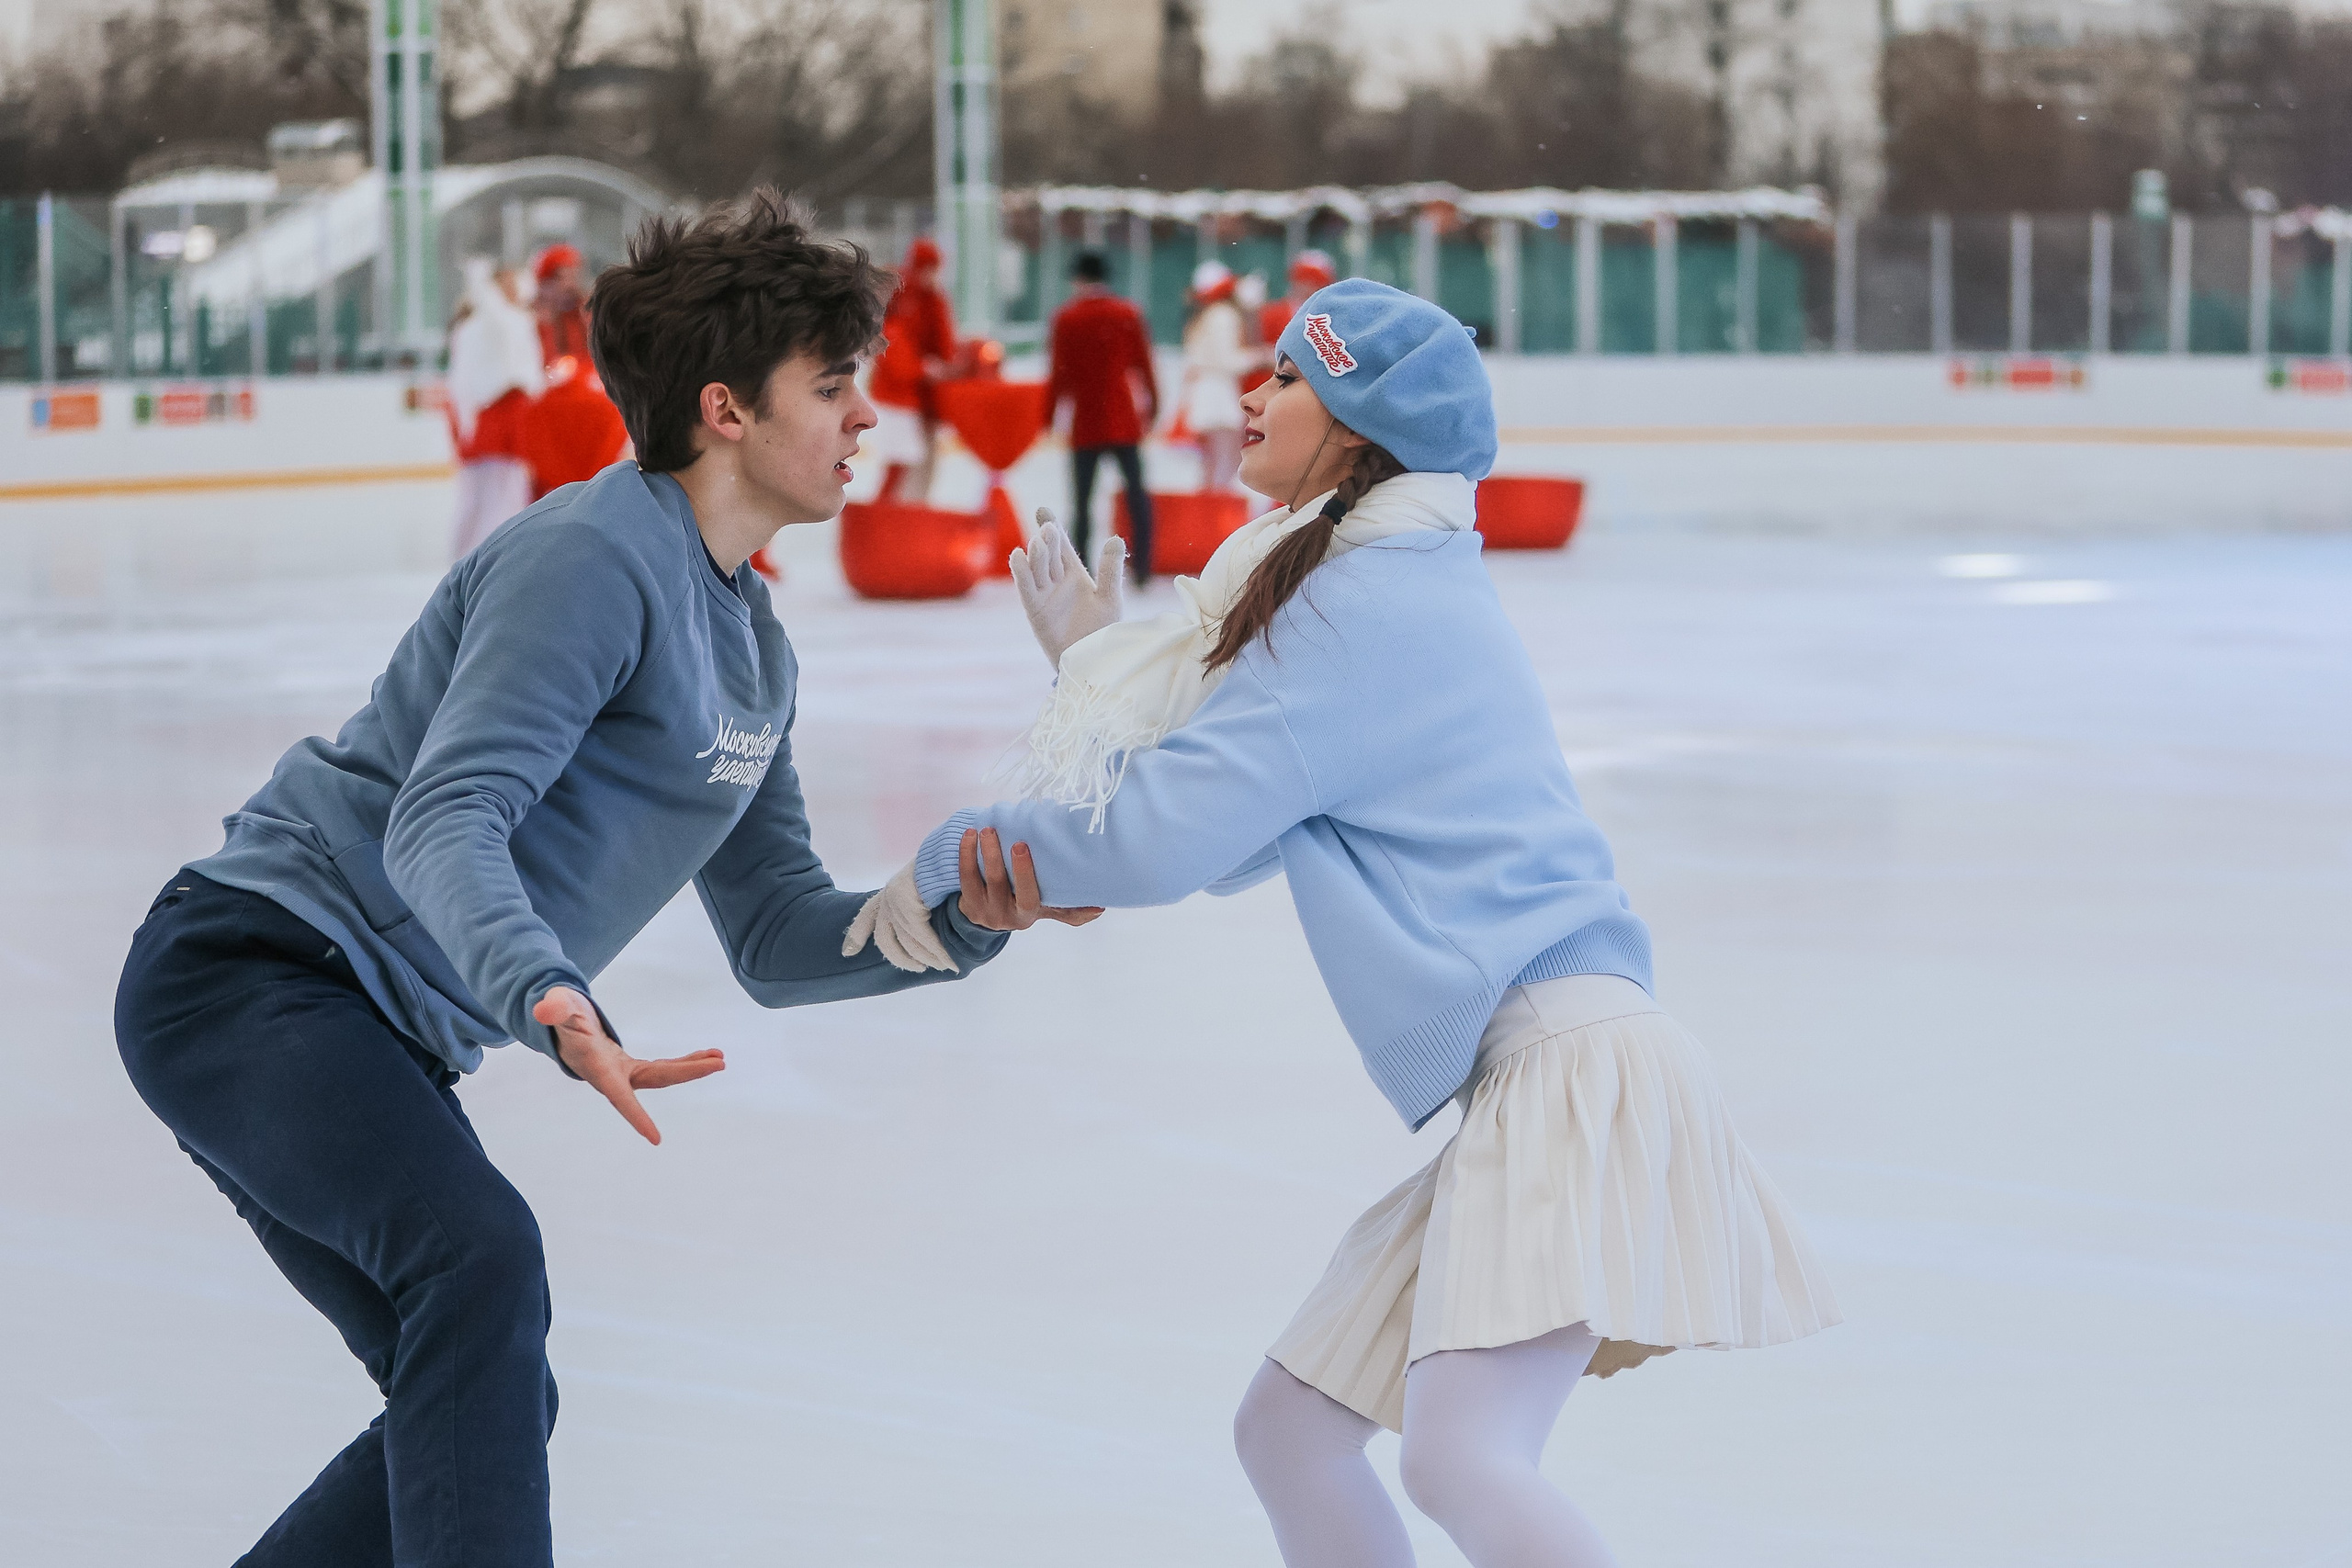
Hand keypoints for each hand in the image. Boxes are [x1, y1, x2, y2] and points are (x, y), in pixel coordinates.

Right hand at [533, 985, 724, 1145]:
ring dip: (693, 1068)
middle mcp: (613, 1077)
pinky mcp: (632, 1068)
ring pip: (665, 1074)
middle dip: (688, 1072)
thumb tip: (545, 1010)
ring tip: (721, 1059)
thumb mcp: (559, 1009)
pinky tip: (709, 1055)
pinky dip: (686, 1062)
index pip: (618, 1097)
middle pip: (656, 1079)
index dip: (636, 1117)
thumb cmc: (560, 1017)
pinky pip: (665, 1067)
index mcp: (596, 1069)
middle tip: (719, 1063)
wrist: (561, 1026)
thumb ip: (555, 1010)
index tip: (655, 1139)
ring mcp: (625, 1074)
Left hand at [841, 860, 959, 973]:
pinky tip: (948, 961)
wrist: (955, 849)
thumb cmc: (947, 866)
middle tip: (919, 969)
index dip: (856, 934)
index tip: (847, 952)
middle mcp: (889, 897)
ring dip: (928, 958)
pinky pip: (923, 937)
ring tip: (943, 967)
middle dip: (901, 959)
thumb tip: (928, 921)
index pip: (867, 915)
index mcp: (890, 891)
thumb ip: (920, 902)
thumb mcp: (927, 884)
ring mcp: (896, 901)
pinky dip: (937, 951)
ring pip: (909, 942)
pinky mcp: (909, 904)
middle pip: (885, 939)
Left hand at [957, 826, 1103, 931]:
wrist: (988, 918)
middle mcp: (1005, 914)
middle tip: (1000, 831)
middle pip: (1001, 884)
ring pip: (980, 879)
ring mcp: (984, 908)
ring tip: (986, 829)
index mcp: (1028, 914)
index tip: (1022, 846)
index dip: (1024, 873)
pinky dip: (965, 854)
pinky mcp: (967, 902)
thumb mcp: (1046, 909)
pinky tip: (969, 835)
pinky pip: (964, 876)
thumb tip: (1100, 907)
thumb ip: (1069, 909)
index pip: (1029, 896)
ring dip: (981, 852)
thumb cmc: (1024, 904)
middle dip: (998, 858)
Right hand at [1009, 511, 1124, 667]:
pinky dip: (1022, 573)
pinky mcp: (1036, 612)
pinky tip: (1018, 556)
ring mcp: (1045, 596)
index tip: (1042, 510)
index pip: (1061, 546)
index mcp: (1074, 575)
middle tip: (1047, 527)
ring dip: (1037, 555)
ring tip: (1039, 541)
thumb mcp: (1109, 598)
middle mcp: (1056, 582)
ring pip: (1037, 569)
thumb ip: (1110, 570)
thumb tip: (1115, 537)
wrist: (1093, 663)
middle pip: (1048, 555)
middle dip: (1046, 540)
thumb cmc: (1103, 633)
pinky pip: (1027, 589)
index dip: (1052, 527)